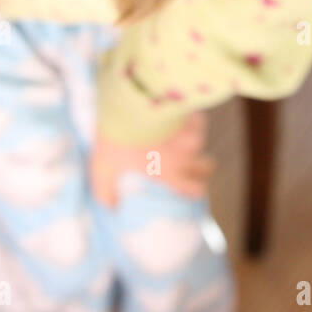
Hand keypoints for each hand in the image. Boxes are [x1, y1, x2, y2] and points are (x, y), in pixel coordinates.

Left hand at [89, 112, 213, 208]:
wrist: (128, 103)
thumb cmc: (117, 138)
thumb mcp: (103, 167)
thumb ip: (106, 192)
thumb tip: (111, 208)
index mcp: (168, 172)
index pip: (195, 190)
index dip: (195, 189)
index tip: (189, 185)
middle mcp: (184, 155)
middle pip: (208, 166)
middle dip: (201, 165)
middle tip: (190, 162)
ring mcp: (189, 133)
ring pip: (201, 141)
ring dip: (192, 139)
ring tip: (180, 136)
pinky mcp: (188, 112)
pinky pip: (196, 118)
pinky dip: (190, 118)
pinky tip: (179, 116)